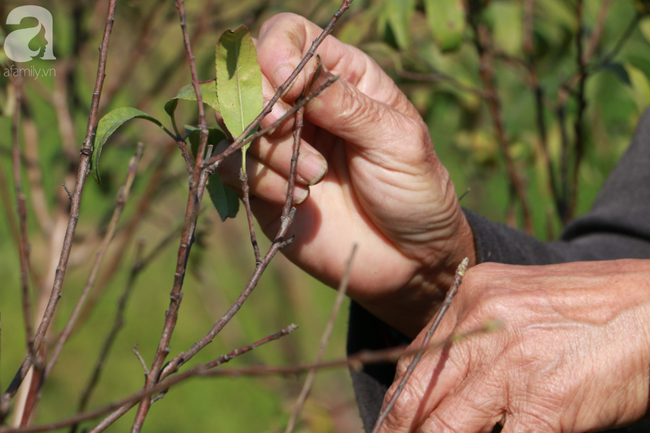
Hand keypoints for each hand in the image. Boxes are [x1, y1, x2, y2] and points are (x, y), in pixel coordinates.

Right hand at [218, 13, 474, 336]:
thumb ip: (346, 105)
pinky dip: (259, 179)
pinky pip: (230, 167)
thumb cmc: (415, 191)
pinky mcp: (264, 186)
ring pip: (235, 123)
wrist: (409, 260)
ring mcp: (280, 146)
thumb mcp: (396, 140)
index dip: (276, 51)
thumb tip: (291, 73)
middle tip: (286, 129)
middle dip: (260, 102)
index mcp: (341, 77)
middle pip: (248, 76)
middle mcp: (303, 106)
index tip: (288, 87)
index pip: (288, 36)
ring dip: (269, 150)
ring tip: (314, 180)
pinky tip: (298, 198)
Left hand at [379, 260, 649, 431]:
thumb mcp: (520, 302)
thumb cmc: (592, 312)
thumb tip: (438, 377)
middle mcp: (482, 323)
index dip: (398, 400)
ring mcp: (510, 363)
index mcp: (473, 296)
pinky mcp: (544, 401)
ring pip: (441, 427)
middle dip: (397, 430)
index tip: (392, 423)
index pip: (413, 359)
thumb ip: (476, 333)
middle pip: (415, 395)